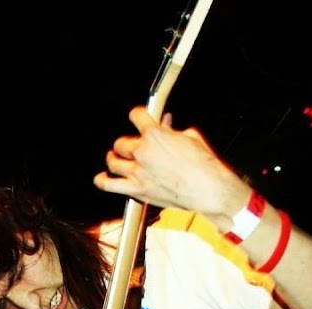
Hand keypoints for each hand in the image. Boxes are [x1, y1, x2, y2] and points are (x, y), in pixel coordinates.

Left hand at [93, 106, 245, 218]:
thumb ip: (173, 130)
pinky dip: (102, 180)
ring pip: (113, 162)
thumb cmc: (204, 166)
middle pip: (121, 142)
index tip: (138, 118)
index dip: (137, 116)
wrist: (208, 190)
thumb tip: (166, 124)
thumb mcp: (190, 138)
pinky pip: (108, 185)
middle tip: (133, 147)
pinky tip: (102, 178)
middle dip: (127, 144)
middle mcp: (143, 152)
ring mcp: (138, 172)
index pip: (136, 115)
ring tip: (116, 159)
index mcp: (155, 134)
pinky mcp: (137, 190)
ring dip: (114, 159)